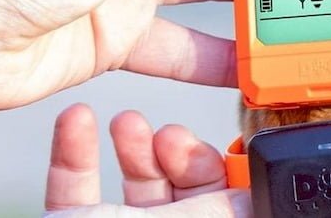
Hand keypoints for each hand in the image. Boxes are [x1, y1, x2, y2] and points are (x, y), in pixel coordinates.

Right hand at [44, 103, 249, 216]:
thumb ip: (219, 212)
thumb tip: (255, 198)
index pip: (228, 212)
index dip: (225, 179)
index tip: (219, 152)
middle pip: (184, 197)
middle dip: (176, 156)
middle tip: (166, 134)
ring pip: (134, 190)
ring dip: (131, 148)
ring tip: (126, 121)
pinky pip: (76, 192)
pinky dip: (75, 155)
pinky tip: (75, 122)